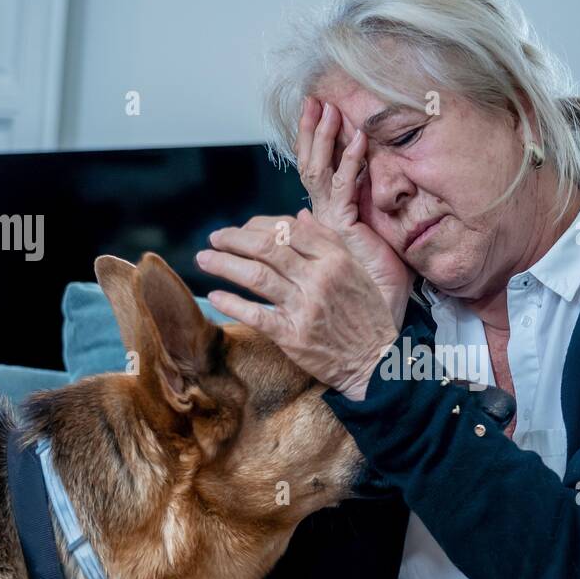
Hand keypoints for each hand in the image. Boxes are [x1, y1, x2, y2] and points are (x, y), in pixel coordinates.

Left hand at [197, 210, 398, 400]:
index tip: (240, 228)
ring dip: (224, 265)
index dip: (257, 225)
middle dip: (233, 239)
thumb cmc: (366, 316)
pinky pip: (256, 315)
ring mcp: (306, 307)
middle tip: (214, 238)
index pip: (288, 228)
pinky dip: (232, 304)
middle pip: (267, 247)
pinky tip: (216, 296)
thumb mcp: (358, 271)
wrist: (375, 361)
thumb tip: (301, 217)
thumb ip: (329, 242)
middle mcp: (319, 278)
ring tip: (204, 259)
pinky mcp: (294, 336)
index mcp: (335, 259)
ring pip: (256, 276)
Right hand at [297, 96, 413, 329]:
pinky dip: (351, 160)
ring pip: (319, 172)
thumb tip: (317, 209)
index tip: (320, 115)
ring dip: (324, 137)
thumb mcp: (373, 252)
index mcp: (328, 223)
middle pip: (310, 167)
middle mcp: (322, 221)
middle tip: (314, 99)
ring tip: (329, 106)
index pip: (317, 176)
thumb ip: (355, 227)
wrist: (375, 332)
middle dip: (311, 132)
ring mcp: (328, 224)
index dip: (315, 144)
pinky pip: (344, 187)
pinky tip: (360, 138)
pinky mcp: (342, 230)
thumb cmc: (376, 298)